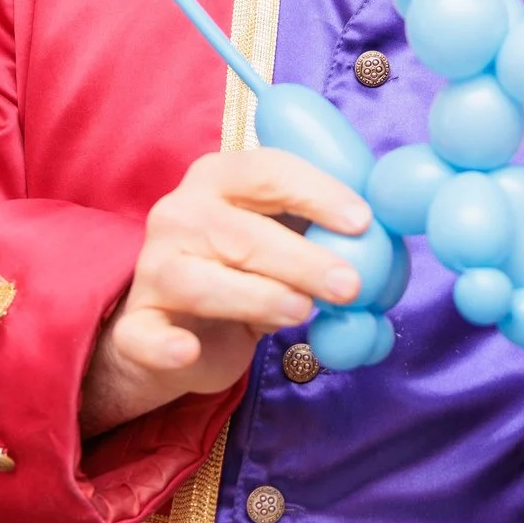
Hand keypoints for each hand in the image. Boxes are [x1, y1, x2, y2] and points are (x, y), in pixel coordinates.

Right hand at [80, 149, 372, 436]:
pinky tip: (188, 350)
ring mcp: (152, 270)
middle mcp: (179, 214)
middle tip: (351, 285)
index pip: (267, 172)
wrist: (181, 332)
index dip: (316, 192)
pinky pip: (146, 335)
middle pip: (241, 232)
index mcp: (219, 178)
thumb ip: (324, 232)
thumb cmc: (245, 272)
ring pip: (201, 281)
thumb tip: (387, 237)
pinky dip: (166, 344)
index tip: (362, 221)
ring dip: (256, 297)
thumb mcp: (284, 240)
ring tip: (301, 313)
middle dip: (302, 259)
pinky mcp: (136, 326)